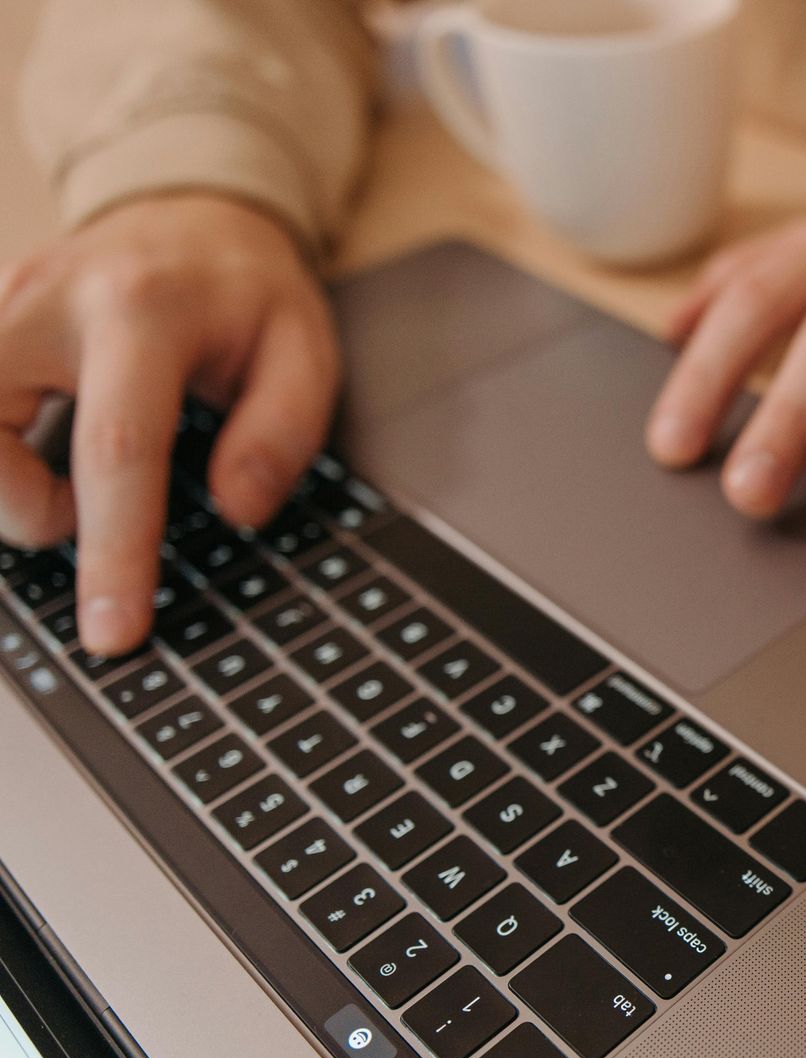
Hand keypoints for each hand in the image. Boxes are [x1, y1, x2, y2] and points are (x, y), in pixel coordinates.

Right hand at [0, 194, 336, 653]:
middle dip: (22, 507)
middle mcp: (47, 302)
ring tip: (66, 484)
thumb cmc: (249, 290)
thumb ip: (282, 433)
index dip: (113, 548)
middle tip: (78, 512)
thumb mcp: (305, 349)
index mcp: (141, 312)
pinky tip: (35, 456)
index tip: (114, 630)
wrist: (192, 208)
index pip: (116, 447)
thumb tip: (238, 509)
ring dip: (3, 481)